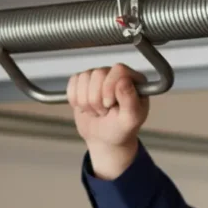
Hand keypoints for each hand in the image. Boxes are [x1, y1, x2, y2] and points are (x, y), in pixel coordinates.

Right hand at [67, 64, 148, 178]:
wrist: (105, 138)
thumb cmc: (121, 129)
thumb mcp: (131, 119)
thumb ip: (130, 100)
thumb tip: (124, 81)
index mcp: (135, 80)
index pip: (118, 70)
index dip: (109, 87)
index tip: (109, 105)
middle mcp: (117, 74)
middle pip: (98, 73)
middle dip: (97, 99)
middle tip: (104, 112)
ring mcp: (100, 76)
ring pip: (83, 77)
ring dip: (86, 101)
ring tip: (96, 111)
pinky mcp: (84, 82)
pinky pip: (73, 81)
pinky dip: (75, 99)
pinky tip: (85, 108)